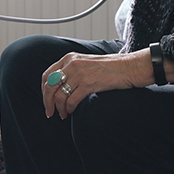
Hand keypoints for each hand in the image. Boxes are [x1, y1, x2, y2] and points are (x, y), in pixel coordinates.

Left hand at [41, 50, 173, 118]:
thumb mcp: (86, 64)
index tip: (46, 100)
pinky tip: (72, 112)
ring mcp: (79, 73)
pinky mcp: (88, 83)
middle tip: (49, 113)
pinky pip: (71, 100)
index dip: (44, 90)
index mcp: (69, 58)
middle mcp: (72, 64)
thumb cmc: (110, 68)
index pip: (47, 75)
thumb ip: (72, 72)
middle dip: (47, 101)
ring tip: (63, 115)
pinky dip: (69, 109)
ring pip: (59, 95)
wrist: (129, 67)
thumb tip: (59, 88)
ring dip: (59, 108)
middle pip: (49, 86)